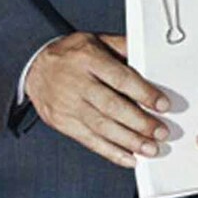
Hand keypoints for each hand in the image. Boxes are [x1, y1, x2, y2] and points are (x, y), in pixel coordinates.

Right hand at [24, 31, 170, 168]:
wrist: (34, 68)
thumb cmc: (71, 54)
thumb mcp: (95, 40)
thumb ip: (122, 46)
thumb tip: (149, 52)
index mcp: (88, 58)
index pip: (120, 78)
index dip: (143, 93)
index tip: (162, 105)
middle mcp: (77, 83)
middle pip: (112, 107)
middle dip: (139, 123)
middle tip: (161, 132)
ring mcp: (68, 105)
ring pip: (102, 127)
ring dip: (129, 141)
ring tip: (151, 148)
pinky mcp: (63, 123)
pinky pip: (89, 141)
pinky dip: (111, 152)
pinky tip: (129, 158)